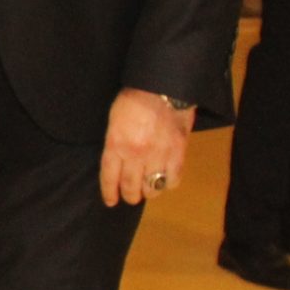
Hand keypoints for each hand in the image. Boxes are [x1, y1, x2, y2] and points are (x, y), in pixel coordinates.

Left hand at [101, 88, 193, 205]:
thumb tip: (118, 162)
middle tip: (131, 197)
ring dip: (150, 192)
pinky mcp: (178, 152)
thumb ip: (115, 143)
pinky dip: (169, 183)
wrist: (163, 87)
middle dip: (130, 196)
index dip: (110, 192)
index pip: (110, 177)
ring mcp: (159, 154)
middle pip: (131, 187)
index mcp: (116, 144)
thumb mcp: (113, 120)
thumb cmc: (134, 98)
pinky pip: (174, 178)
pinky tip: (166, 179)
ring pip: (153, 187)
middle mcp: (136, 154)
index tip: (111, 201)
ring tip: (148, 189)